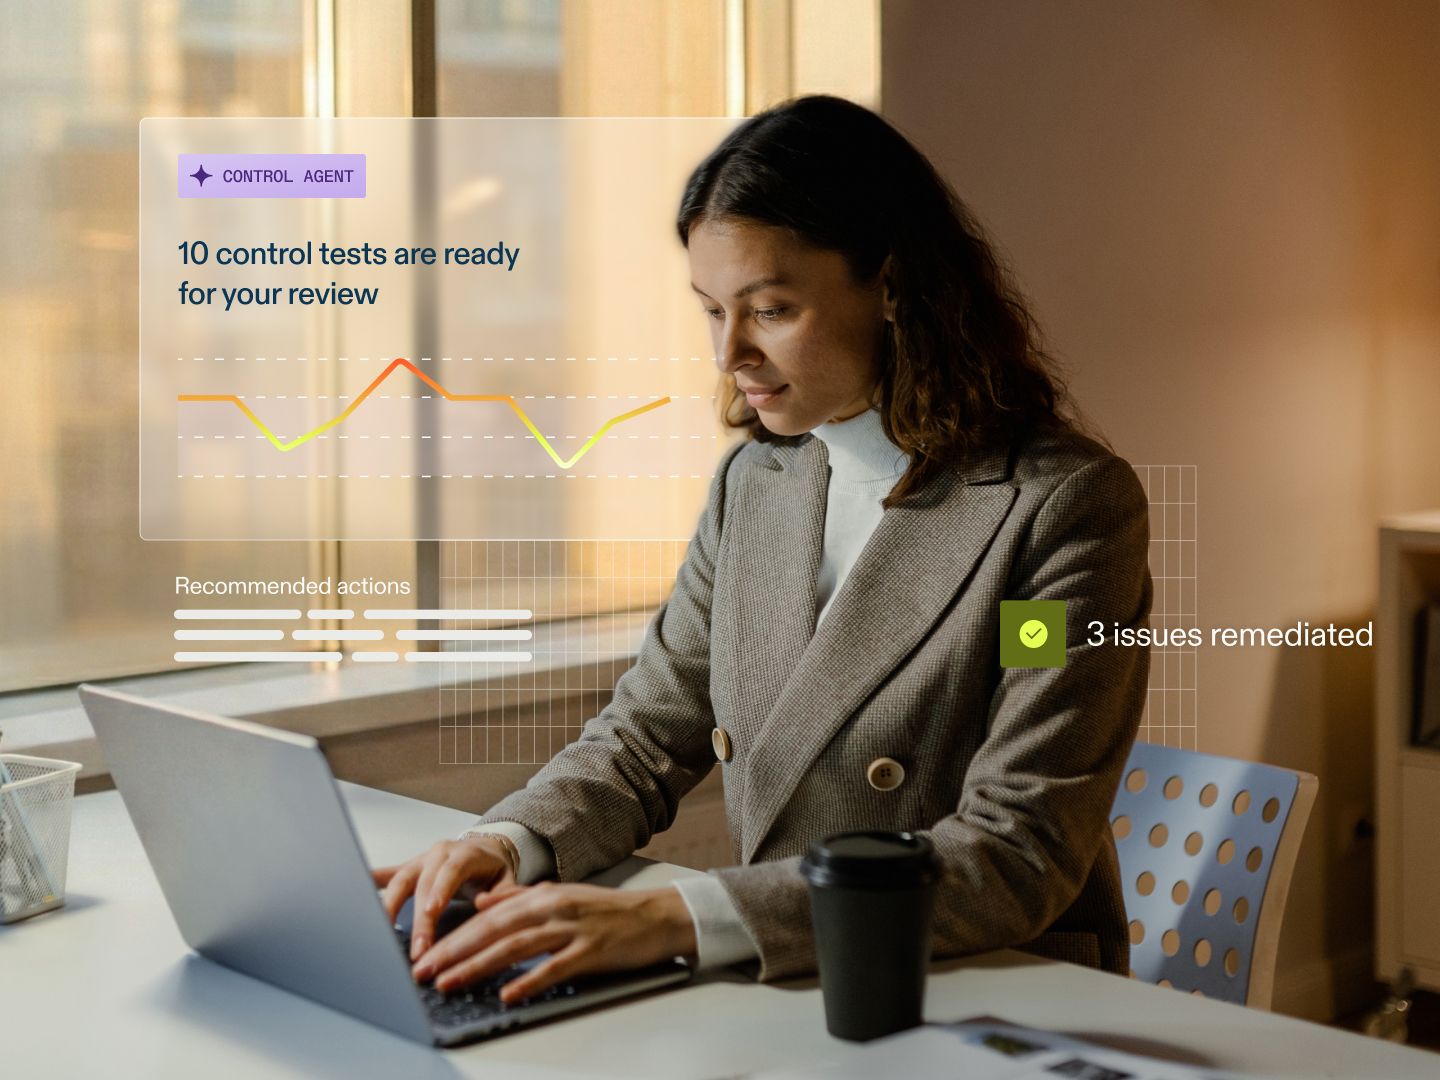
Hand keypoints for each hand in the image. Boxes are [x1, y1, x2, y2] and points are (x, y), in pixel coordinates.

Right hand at [371, 835, 516, 960]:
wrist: (485, 849)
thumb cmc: (493, 869)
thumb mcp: (508, 878)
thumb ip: (504, 892)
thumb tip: (484, 903)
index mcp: (464, 853)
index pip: (450, 871)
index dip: (439, 890)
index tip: (431, 913)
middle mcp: (438, 854)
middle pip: (423, 883)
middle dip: (418, 919)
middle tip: (418, 950)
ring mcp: (420, 860)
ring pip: (399, 881)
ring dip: (389, 907)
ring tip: (379, 933)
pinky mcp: (408, 870)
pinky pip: (385, 876)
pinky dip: (369, 884)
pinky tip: (352, 893)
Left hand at [410, 882, 696, 1003]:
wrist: (655, 917)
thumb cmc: (607, 912)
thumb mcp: (559, 897)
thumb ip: (519, 899)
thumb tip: (480, 903)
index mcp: (542, 896)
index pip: (487, 917)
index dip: (453, 936)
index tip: (425, 955)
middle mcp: (552, 908)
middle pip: (494, 930)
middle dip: (455, 951)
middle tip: (424, 971)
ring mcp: (572, 929)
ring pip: (516, 946)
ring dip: (479, 965)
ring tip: (452, 982)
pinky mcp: (591, 951)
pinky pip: (555, 967)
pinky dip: (529, 980)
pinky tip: (508, 993)